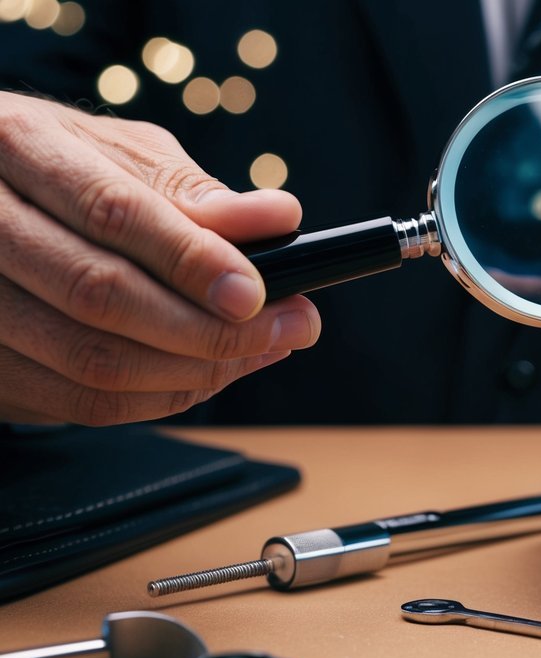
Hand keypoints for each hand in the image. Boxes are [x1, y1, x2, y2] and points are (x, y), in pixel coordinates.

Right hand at [0, 93, 320, 424]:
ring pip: (87, 361)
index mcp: (21, 144)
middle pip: (97, 294)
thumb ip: (194, 192)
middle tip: (285, 330)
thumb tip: (277, 218)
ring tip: (257, 352)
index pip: (113, 211)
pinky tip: (202, 375)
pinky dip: (152, 398)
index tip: (259, 293)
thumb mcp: (121, 155)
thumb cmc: (59, 169)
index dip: (193, 259)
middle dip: (207, 326)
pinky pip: (72, 402)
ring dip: (191, 372)